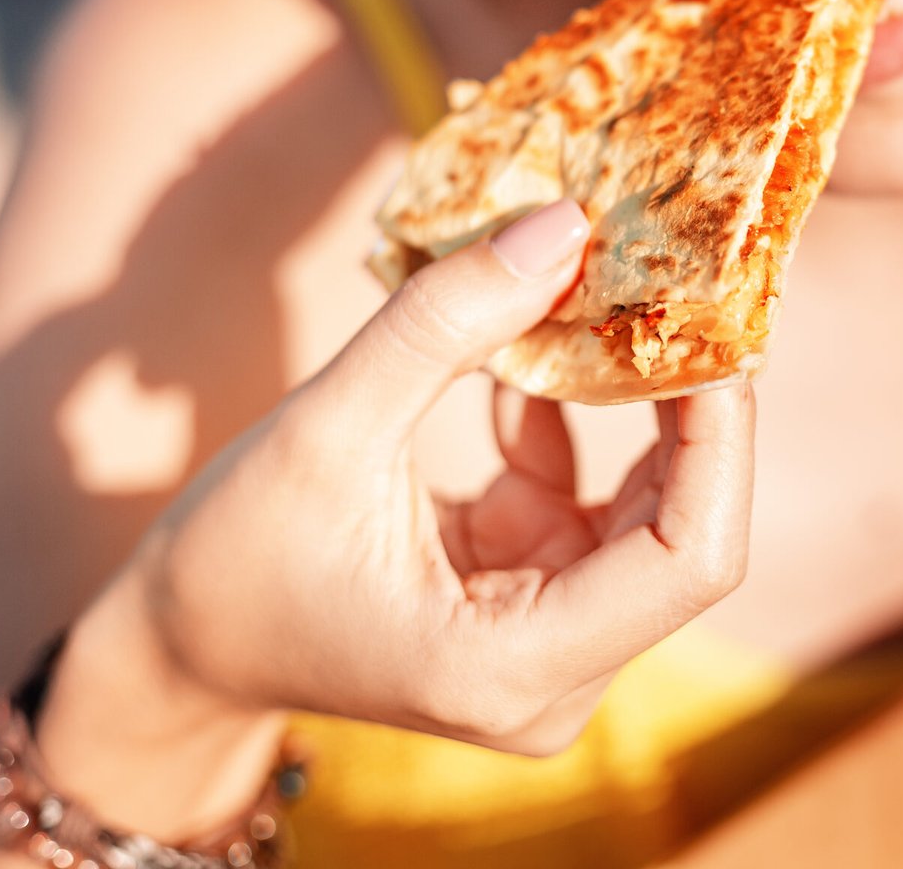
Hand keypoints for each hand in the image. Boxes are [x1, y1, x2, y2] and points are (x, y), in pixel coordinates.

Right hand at [29, 200, 756, 839]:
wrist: (180, 645)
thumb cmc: (231, 560)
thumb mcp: (324, 430)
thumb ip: (443, 326)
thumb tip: (563, 226)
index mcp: (514, 665)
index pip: (691, 557)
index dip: (722, 438)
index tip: (715, 323)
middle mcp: (556, 676)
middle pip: (686, 529)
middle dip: (690, 403)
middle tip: (687, 284)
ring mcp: (552, 641)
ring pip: (649, 506)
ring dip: (636, 400)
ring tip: (621, 292)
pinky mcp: (535, 597)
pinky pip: (591, 498)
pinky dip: (571, 421)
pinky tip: (526, 358)